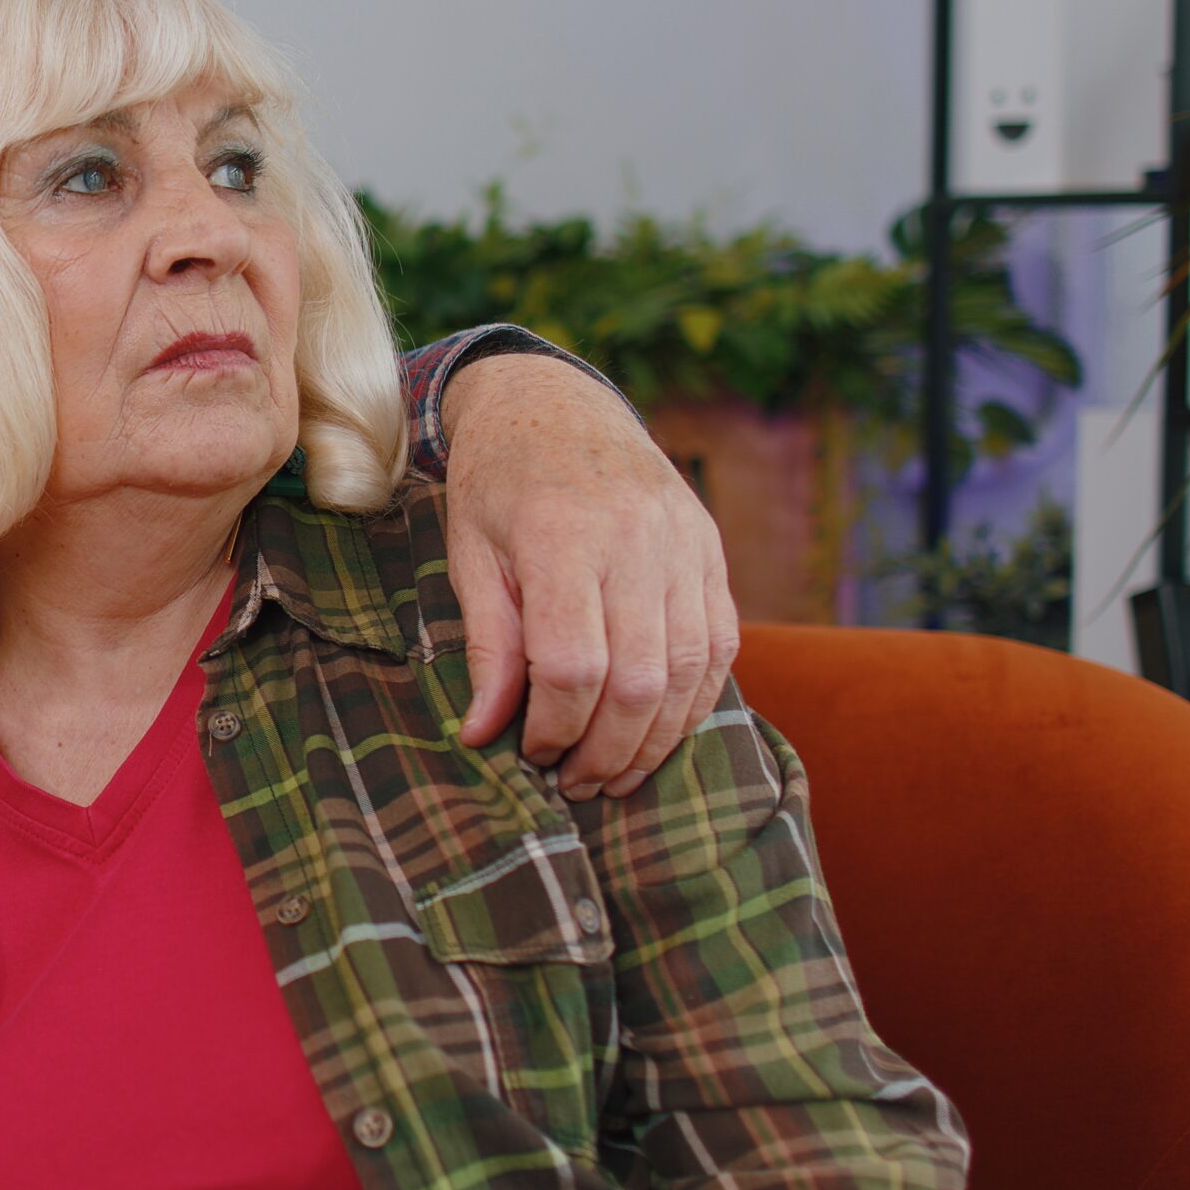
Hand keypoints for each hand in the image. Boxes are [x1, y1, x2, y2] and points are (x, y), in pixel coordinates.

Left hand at [438, 355, 737, 799]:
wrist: (553, 405)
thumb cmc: (497, 486)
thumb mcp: (470, 557)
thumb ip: (487, 647)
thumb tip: (483, 734)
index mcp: (560, 534)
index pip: (572, 664)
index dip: (555, 727)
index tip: (529, 752)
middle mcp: (634, 538)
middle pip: (637, 680)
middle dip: (606, 750)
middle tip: (574, 784)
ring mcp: (684, 543)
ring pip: (688, 671)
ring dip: (654, 740)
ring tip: (614, 775)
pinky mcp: (710, 551)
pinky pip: (719, 646)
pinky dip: (693, 702)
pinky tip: (657, 732)